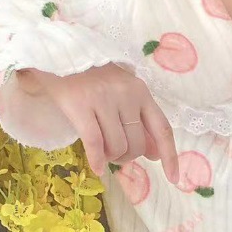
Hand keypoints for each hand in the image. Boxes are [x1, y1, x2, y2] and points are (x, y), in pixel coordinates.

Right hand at [15, 63, 179, 183]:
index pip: (162, 128)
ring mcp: (103, 99)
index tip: (174, 178)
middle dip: (127, 157)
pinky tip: (96, 168)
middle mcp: (126, 94)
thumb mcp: (122, 93)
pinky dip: (97, 161)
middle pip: (137, 144)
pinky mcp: (80, 106)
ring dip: (110, 157)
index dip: (170, 156)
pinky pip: (95, 144)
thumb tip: (156, 154)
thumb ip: (140, 121)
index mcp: (141, 91)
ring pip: (117, 147)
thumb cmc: (91, 76)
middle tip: (113, 154)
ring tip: (101, 150)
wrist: (57, 53)